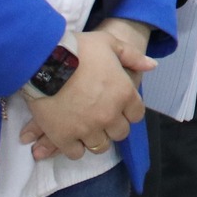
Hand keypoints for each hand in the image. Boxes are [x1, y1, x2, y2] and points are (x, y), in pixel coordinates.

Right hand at [22, 34, 145, 161]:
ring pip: (100, 146)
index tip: (118, 107)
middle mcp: (109, 115)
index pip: (137, 115)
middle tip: (101, 118)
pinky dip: (74, 147)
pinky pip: (76, 153)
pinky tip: (71, 137)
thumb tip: (152, 66)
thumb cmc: (79, 49)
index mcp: (124, 94)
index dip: (128, 111)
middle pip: (120, 133)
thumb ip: (132, 57)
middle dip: (113, 126)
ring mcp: (87, 129)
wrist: (44, 60)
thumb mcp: (110, 44)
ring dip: (96, 138)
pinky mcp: (64, 138)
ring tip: (87, 129)